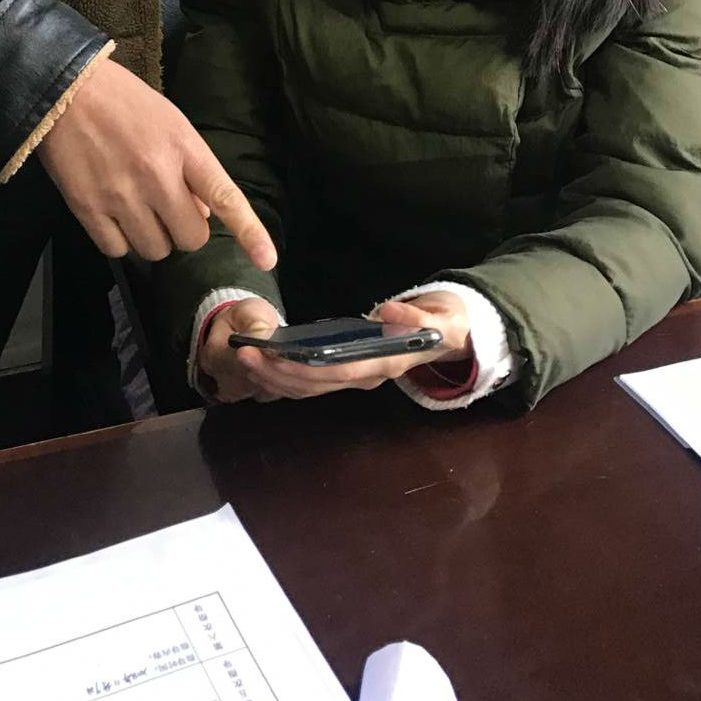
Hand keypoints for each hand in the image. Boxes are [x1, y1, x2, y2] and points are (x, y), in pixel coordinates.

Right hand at [38, 56, 276, 268]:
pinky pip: (117, 250)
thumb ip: (191, 168)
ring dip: (150, 236)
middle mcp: (157, 176)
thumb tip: (203, 213)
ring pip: (155, 250)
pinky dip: (119, 240)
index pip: (225, 197)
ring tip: (135, 207)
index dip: (249, 232)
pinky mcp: (88, 209)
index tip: (267, 260)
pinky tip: (113, 214)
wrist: (67, 90)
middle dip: (182, 230)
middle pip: (190, 238)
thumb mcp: (171, 123)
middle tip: (166, 209)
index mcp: (184, 148)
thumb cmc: (124, 102)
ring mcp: (122, 195)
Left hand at [205, 289, 472, 403]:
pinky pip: (314, 380)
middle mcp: (368, 375)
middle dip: (278, 373)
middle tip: (244, 354)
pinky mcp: (351, 370)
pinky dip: (287, 375)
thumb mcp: (443, 318)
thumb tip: (387, 313)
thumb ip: (418, 318)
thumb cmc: (448, 323)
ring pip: (311, 386)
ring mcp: (358, 376)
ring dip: (276, 377)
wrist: (456, 334)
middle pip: (316, 384)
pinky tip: (265, 363)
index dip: (303, 367)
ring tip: (246, 359)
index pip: (337, 372)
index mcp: (385, 363)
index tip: (272, 354)